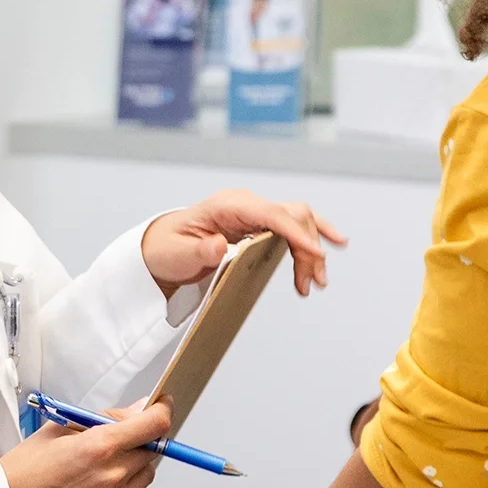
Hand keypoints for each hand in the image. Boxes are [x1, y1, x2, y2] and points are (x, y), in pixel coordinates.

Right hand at [0, 401, 170, 487]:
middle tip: (113, 443)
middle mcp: (112, 477)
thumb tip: (137, 410)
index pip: (154, 424)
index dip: (161, 410)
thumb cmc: (24, 473)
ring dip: (132, 468)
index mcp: (99, 447)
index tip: (161, 406)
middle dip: (138, 441)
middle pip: (151, 450)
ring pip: (145, 477)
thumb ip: (105, 419)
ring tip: (98, 471)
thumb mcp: (59, 429)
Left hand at [142, 190, 346, 296]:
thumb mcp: (177, 254)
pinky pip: (292, 228)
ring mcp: (254, 212)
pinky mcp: (259, 224)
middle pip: (292, 217)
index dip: (296, 232)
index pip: (271, 214)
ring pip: (298, 222)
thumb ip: (199, 250)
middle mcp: (246, 204)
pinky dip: (308, 242)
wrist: (162, 248)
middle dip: (309, 247)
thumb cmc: (167, 249)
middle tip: (313, 282)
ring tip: (316, 281)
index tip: (315, 252)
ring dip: (312, 250)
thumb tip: (220, 246)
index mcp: (227, 206)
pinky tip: (325, 252)